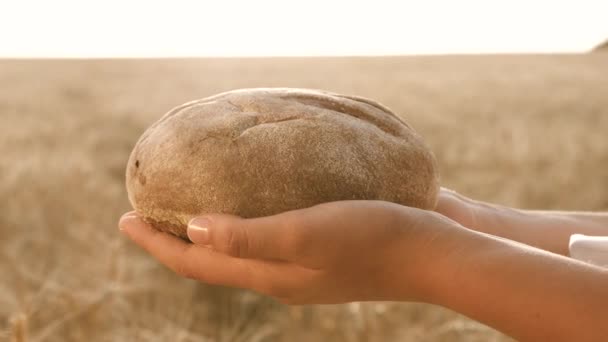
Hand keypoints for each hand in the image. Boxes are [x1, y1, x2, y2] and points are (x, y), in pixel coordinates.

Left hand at [118, 200, 458, 304]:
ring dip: (208, 231)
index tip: (123, 219)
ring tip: (189, 206)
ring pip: (240, 250)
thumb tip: (190, 227)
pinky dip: (244, 221)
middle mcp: (281, 276)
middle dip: (174, 240)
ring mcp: (304, 264)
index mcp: (271, 275)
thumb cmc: (374, 237)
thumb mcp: (307, 233)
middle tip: (147, 213)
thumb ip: (249, 236)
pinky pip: (269, 236)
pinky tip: (253, 199)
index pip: (197, 263)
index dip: (156, 244)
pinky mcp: (325, 248)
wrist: (433, 253)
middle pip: (213, 261)